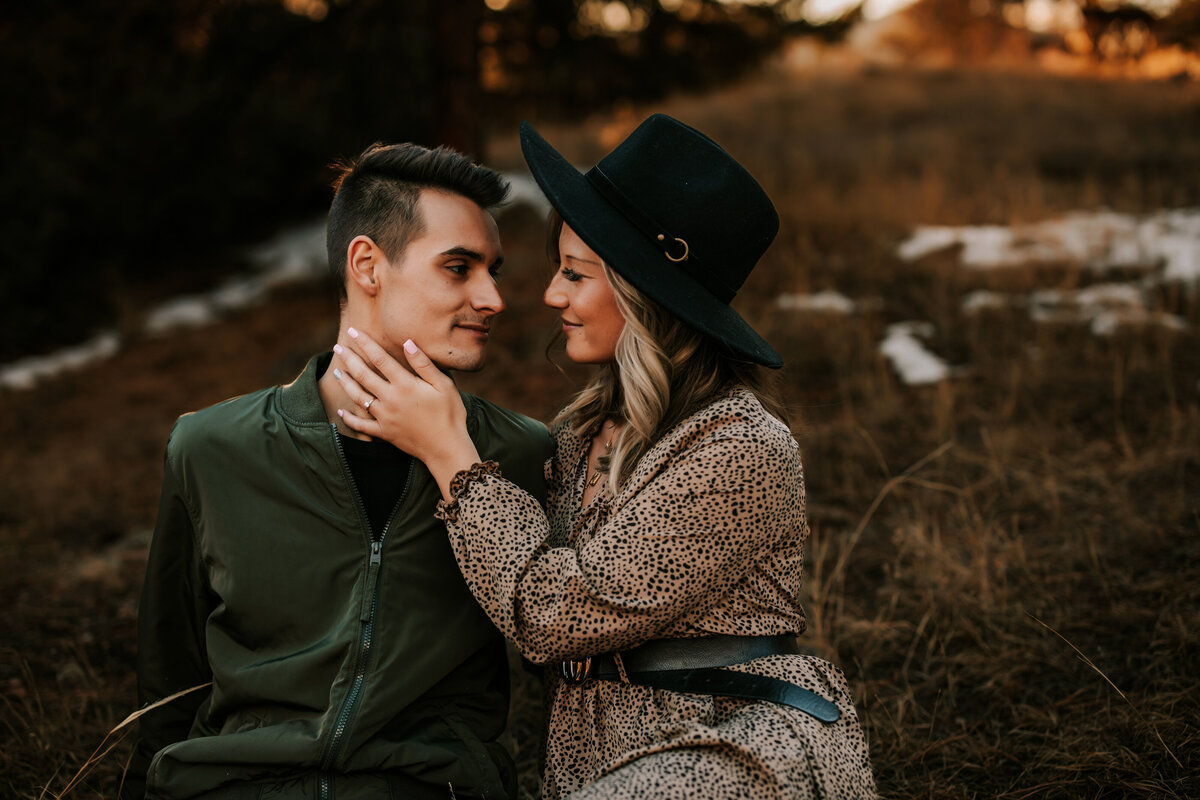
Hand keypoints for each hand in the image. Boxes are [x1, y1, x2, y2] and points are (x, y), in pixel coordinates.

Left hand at [333, 329, 480, 498]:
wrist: (447, 448)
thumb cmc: (450, 414)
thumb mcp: (444, 385)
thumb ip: (423, 364)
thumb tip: (407, 342)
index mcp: (405, 385)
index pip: (380, 359)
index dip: (365, 344)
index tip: (354, 331)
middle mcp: (390, 399)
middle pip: (363, 375)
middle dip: (349, 359)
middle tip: (338, 347)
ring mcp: (385, 417)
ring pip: (358, 397)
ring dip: (345, 383)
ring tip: (336, 372)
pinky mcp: (384, 433)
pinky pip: (361, 425)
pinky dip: (349, 418)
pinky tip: (341, 410)